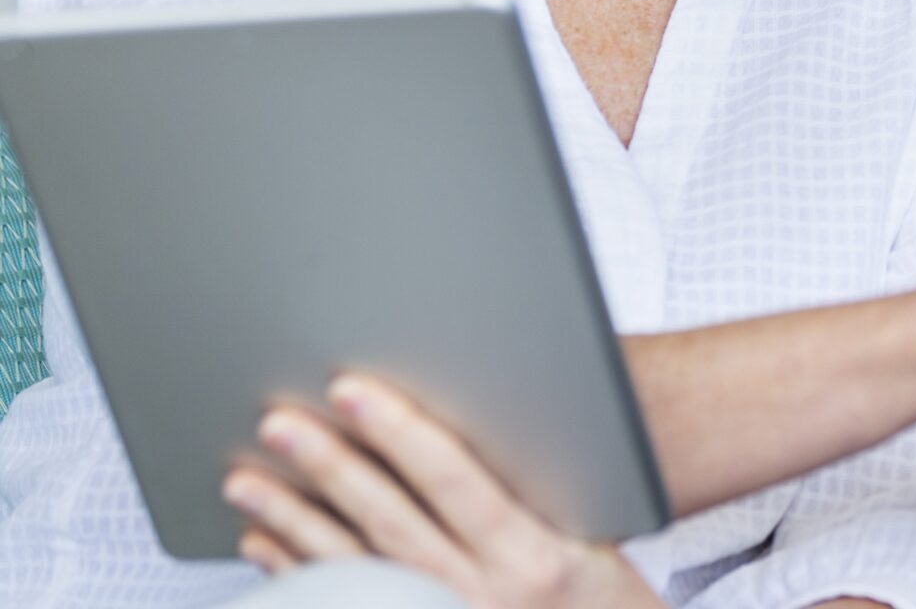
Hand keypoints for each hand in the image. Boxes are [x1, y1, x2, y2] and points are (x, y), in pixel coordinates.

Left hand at [224, 374, 660, 607]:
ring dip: (294, 520)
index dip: (400, 431)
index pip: (455, 480)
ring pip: (355, 566)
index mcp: (535, 557)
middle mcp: (484, 597)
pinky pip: (350, 600)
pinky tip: (265, 541)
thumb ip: (534, 486)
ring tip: (247, 479)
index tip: (353, 390)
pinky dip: (299, 572)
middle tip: (278, 422)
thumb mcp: (596, 536)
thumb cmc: (606, 600)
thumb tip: (465, 421)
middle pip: (390, 521)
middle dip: (330, 467)